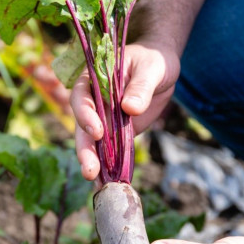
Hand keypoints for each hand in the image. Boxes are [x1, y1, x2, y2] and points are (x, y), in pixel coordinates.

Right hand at [70, 40, 180, 180]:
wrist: (162, 70)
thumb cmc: (153, 60)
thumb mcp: (151, 68)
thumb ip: (141, 86)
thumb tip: (130, 108)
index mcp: (93, 80)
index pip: (81, 97)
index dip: (85, 115)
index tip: (98, 131)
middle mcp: (93, 102)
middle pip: (83, 127)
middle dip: (85, 149)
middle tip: (90, 169)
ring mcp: (104, 120)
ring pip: (94, 144)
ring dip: (94, 163)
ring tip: (97, 182)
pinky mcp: (117, 134)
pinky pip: (111, 152)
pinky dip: (110, 167)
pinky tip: (110, 182)